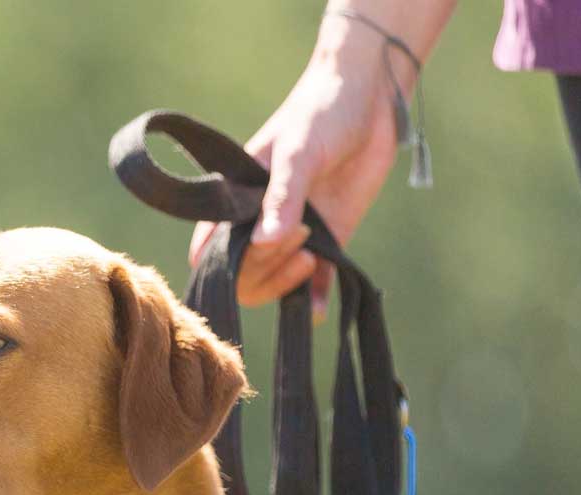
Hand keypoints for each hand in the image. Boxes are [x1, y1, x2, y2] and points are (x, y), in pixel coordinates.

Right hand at [190, 37, 399, 317]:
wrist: (371, 97)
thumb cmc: (321, 111)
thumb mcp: (299, 150)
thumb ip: (283, 196)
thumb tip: (265, 242)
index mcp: (235, 197)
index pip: (209, 250)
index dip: (223, 264)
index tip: (256, 244)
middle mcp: (257, 221)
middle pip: (241, 274)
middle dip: (265, 268)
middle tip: (302, 234)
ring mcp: (292, 234)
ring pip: (273, 284)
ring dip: (287, 284)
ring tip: (316, 254)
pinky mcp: (328, 239)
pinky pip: (314, 283)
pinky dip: (314, 300)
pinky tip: (319, 310)